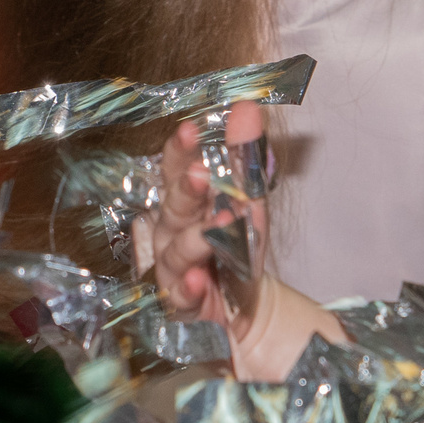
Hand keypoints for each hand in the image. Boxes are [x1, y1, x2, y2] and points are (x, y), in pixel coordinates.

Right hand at [133, 102, 341, 381]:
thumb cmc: (238, 252)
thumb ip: (246, 157)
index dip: (179, 154)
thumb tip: (247, 105)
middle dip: (186, 192)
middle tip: (202, 174)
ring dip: (197, 238)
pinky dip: (192, 289)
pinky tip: (202, 282)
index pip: (177, 174)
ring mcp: (175, 274)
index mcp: (187, 208)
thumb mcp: (251, 203)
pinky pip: (183, 299)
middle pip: (173, 211)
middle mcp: (173, 237)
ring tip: (219, 224)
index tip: (188, 130)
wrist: (248, 316)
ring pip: (178, 254)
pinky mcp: (185, 310)